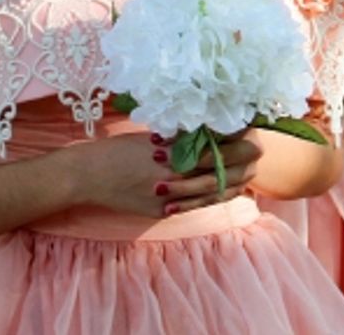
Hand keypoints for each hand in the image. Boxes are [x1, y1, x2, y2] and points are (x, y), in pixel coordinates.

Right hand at [66, 130, 260, 217]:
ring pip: (209, 193)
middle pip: (217, 172)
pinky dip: (212, 198)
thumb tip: (211, 131)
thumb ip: (180, 139)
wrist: (85, 176)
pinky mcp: (159, 213)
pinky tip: (226, 191)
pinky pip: (193, 206)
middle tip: (258, 152)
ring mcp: (166, 200)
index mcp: (168, 156)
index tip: (251, 134)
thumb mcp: (151, 138)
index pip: (213, 150)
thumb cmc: (116, 150)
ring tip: (248, 172)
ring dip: (232, 182)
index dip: (235, 144)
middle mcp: (170, 179)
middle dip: (241, 163)